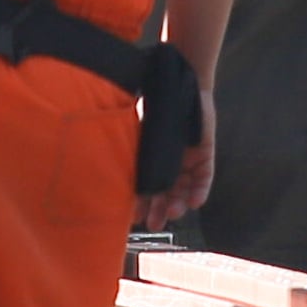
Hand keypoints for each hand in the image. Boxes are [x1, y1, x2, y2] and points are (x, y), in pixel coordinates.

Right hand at [134, 82, 214, 232]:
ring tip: (174, 214)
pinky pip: (204, 178)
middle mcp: (170, 165)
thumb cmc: (155, 104)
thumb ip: (126, 145)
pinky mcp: (205, 155)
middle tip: (154, 224)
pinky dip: (200, 190)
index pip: (146, 189)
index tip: (134, 217)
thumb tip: (101, 159)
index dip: (141, 203)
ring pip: (185, 190)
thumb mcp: (135, 128)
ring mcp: (188, 161)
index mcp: (151, 162)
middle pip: (166, 194)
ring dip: (179, 203)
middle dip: (160, 210)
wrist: (182, 82)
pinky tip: (195, 202)